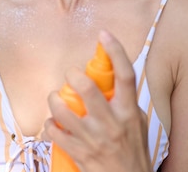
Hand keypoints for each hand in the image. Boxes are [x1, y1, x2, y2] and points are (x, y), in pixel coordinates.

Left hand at [43, 30, 152, 171]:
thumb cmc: (134, 153)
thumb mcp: (137, 124)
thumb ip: (125, 102)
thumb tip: (110, 79)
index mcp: (129, 112)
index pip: (125, 76)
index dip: (116, 51)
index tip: (104, 34)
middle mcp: (112, 124)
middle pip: (87, 88)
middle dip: (72, 75)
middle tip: (70, 75)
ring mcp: (94, 139)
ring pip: (62, 110)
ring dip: (54, 100)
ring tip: (56, 99)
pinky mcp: (79, 153)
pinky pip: (54, 132)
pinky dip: (49, 126)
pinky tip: (53, 125)